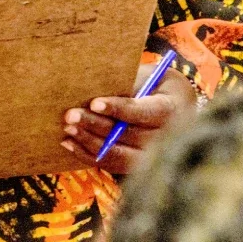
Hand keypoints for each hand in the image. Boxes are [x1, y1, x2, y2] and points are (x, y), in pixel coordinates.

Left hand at [61, 63, 196, 172]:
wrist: (174, 106)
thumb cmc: (154, 85)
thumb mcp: (148, 76)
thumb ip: (128, 84)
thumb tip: (94, 87)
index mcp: (170, 109)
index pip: (143, 112)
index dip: (119, 108)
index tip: (94, 103)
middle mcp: (165, 137)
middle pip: (127, 135)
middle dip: (95, 125)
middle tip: (71, 116)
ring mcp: (153, 155)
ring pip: (118, 154)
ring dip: (89, 142)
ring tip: (68, 128)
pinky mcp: (137, 165)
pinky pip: (111, 164)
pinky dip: (88, 155)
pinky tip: (68, 143)